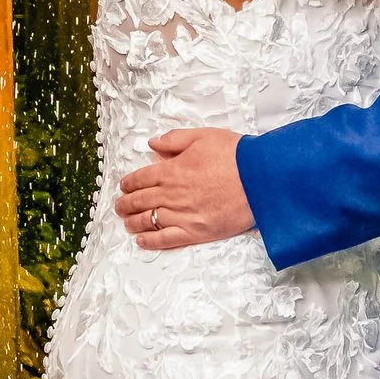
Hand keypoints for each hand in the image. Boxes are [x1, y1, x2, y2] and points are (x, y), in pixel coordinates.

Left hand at [114, 127, 254, 249]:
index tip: (123, 187)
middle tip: (119, 206)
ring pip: (148, 221)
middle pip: (139, 201)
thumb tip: (152, 143)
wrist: (260, 180)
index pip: (140, 178)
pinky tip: (142, 241)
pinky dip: (150, 241)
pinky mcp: (195, 232)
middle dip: (125, 204)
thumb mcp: (203, 136)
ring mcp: (182, 215)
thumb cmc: (235, 156)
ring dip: (133, 222)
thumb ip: (174, 140)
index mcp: (171, 170)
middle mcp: (172, 194)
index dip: (128, 184)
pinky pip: (166, 239)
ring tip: (127, 223)